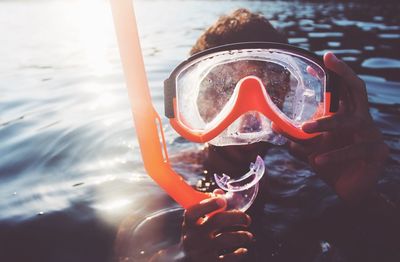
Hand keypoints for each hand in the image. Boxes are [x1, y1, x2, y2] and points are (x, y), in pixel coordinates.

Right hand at [181, 192, 252, 260]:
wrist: (184, 261)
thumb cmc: (194, 236)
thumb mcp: (195, 224)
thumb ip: (207, 207)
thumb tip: (220, 193)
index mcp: (189, 224)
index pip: (194, 212)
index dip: (209, 204)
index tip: (223, 200)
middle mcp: (194, 237)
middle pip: (217, 220)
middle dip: (236, 216)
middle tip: (247, 219)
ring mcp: (201, 252)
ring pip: (226, 239)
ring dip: (241, 235)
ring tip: (248, 236)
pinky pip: (228, 259)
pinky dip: (239, 253)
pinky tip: (243, 249)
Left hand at [289, 52, 388, 203]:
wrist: (349, 192)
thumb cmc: (330, 166)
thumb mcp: (310, 148)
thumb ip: (296, 136)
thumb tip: (273, 124)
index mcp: (347, 116)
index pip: (345, 89)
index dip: (337, 72)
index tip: (323, 58)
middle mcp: (362, 120)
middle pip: (358, 90)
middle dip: (344, 72)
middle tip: (328, 60)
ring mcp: (372, 135)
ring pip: (350, 121)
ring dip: (327, 123)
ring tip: (306, 130)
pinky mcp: (376, 152)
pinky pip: (352, 150)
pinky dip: (332, 155)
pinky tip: (316, 162)